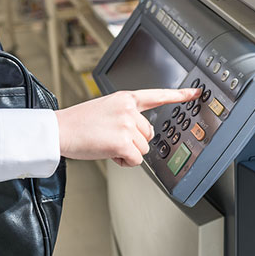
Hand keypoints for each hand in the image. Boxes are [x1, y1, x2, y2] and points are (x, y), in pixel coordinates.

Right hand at [55, 88, 200, 166]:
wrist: (58, 130)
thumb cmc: (78, 123)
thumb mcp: (105, 108)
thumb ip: (125, 115)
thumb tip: (140, 133)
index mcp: (126, 98)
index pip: (157, 95)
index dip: (179, 95)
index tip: (196, 94)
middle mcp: (129, 109)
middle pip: (149, 134)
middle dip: (134, 141)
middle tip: (111, 138)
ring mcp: (127, 125)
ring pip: (143, 148)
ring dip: (128, 152)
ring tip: (106, 144)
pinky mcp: (123, 142)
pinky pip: (135, 160)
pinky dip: (124, 161)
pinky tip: (108, 152)